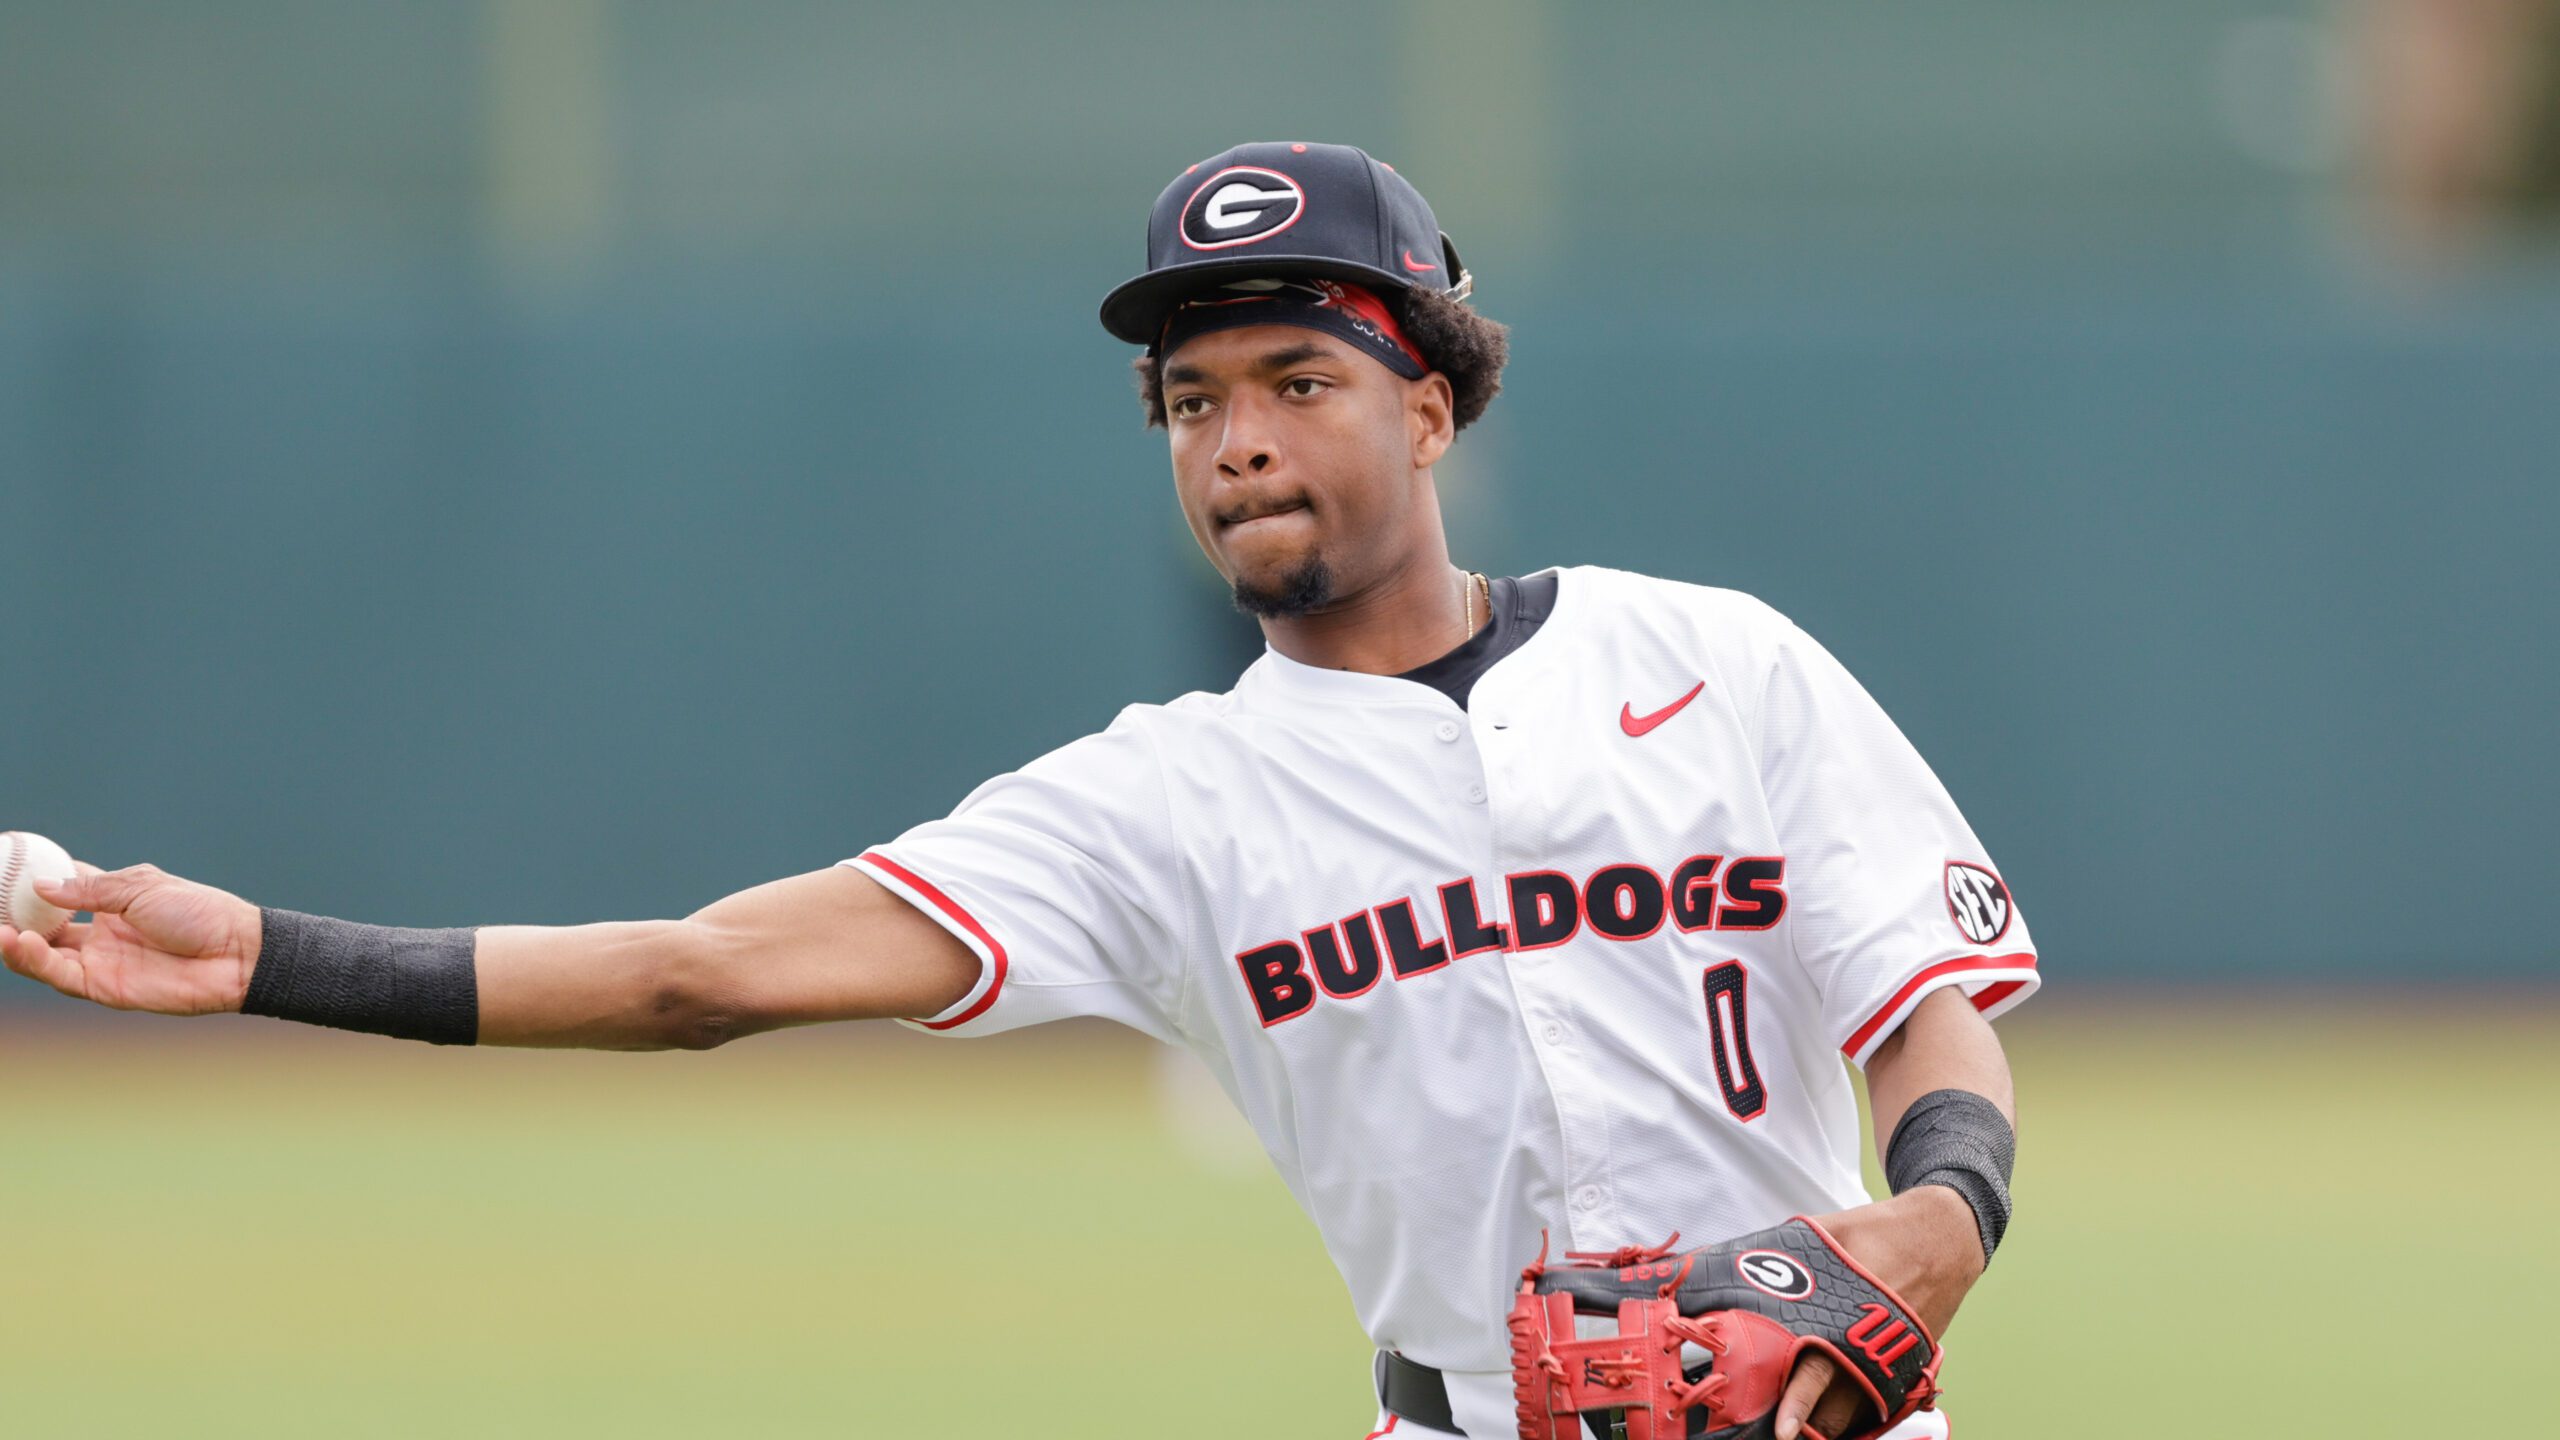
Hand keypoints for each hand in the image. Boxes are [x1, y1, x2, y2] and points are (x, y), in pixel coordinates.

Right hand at [1, 863, 262, 1015]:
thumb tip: (41, 886)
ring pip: (44, 955)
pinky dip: (37, 961)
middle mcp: (99, 933)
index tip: (4, 868)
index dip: (32, 882)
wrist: (237, 952)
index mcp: (111, 902)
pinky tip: (22, 943)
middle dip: (12, 919)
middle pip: (43, 926)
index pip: (62, 890)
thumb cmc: (200, 912)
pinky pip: (60, 976)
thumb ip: (91, 891)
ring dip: (16, 943)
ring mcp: (100, 961)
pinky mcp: (104, 988)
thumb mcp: (142, 889)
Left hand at [1773, 1187, 1982, 1438]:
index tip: (1782, 1430)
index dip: (1796, 1405)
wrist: (1944, 1235)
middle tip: (1777, 1429)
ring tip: (1798, 1428)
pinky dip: (1854, 1413)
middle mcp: (1869, 1348)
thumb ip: (1778, 1257)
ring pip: (1857, 1417)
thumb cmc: (1875, 1232)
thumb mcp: (1822, 1236)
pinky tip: (1830, 1410)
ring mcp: (1893, 1363)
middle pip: (1836, 1412)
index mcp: (1844, 1317)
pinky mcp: (1908, 1368)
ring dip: (1827, 1425)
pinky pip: (1878, 1405)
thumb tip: (1724, 1266)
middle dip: (1805, 1427)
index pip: (1815, 1372)